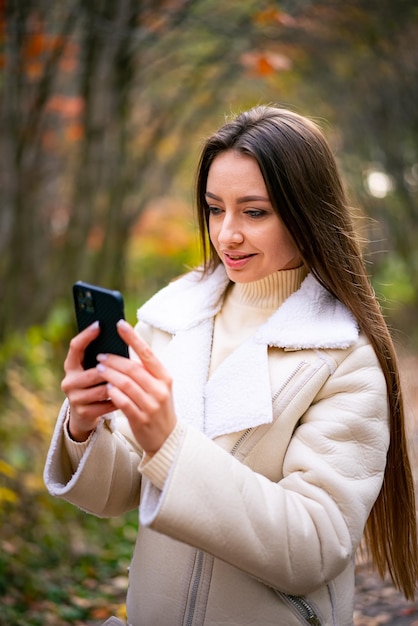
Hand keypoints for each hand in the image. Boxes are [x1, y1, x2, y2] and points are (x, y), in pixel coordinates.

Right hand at [62, 321, 116, 441]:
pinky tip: (128, 397)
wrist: (84, 414)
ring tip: (131, 383)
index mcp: (70, 366)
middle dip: (112, 370)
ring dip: (117, 386)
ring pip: (101, 390)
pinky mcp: (83, 413)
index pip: (75, 347)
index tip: (99, 324)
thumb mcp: (93, 369)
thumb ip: (101, 357)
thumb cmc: (95, 384)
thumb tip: (120, 335)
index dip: (86, 335)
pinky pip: (106, 404)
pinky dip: (119, 400)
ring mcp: (74, 398)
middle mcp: (69, 381)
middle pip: (94, 372)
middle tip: (128, 366)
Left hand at [95, 320, 176, 454]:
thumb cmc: (158, 408)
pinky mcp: (141, 419)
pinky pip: (123, 402)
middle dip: (114, 360)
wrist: (167, 438)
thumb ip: (146, 371)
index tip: (120, 324)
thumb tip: (126, 350)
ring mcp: (151, 405)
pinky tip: (105, 388)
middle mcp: (160, 389)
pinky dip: (112, 393)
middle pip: (133, 368)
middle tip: (100, 355)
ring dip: (109, 374)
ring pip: (125, 384)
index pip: (147, 353)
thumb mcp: (158, 387)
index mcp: (165, 377)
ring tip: (99, 369)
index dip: (133, 338)